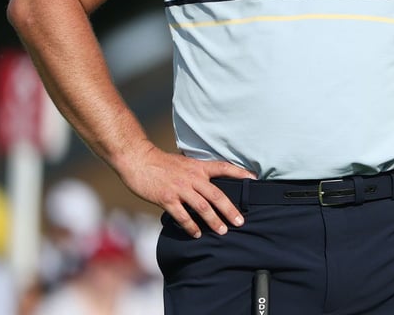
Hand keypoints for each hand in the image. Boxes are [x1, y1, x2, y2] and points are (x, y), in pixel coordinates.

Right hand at [117, 144, 254, 238]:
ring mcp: (180, 189)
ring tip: (223, 231)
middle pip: (217, 195)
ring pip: (202, 208)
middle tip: (240, 222)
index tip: (254, 180)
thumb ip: (197, 172)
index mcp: (198, 167)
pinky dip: (191, 226)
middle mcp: (193, 178)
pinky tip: (197, 233)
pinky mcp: (167, 199)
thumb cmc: (161, 162)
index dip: (240, 173)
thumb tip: (209, 182)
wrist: (138, 160)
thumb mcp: (184, 162)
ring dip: (214, 221)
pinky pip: (182, 216)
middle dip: (230, 210)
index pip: (224, 168)